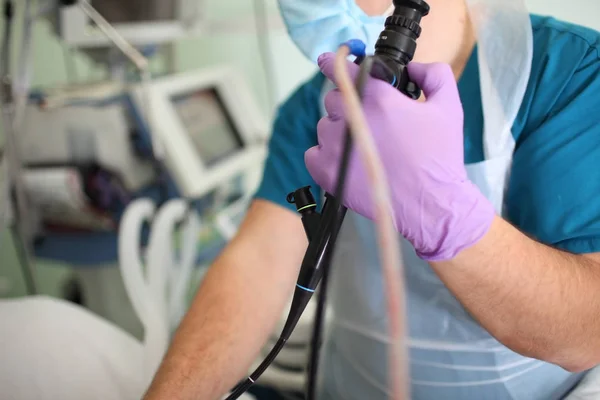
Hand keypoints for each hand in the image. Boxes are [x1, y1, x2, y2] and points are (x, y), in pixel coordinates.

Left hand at [305, 52, 494, 260]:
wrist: (431, 204)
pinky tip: (348, 161)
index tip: (330, 61)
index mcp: (377, 97)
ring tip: (366, 148)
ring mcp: (334, 146)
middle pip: (335, 98)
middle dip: (351, 105)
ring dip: (339, 132)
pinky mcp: (326, 171)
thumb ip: (433, 74)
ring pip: (324, 126)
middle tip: (373, 123)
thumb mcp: (449, 107)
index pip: (341, 68)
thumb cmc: (439, 158)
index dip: (335, 62)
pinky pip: (313, 153)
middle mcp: (350, 117)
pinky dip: (326, 155)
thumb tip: (414, 67)